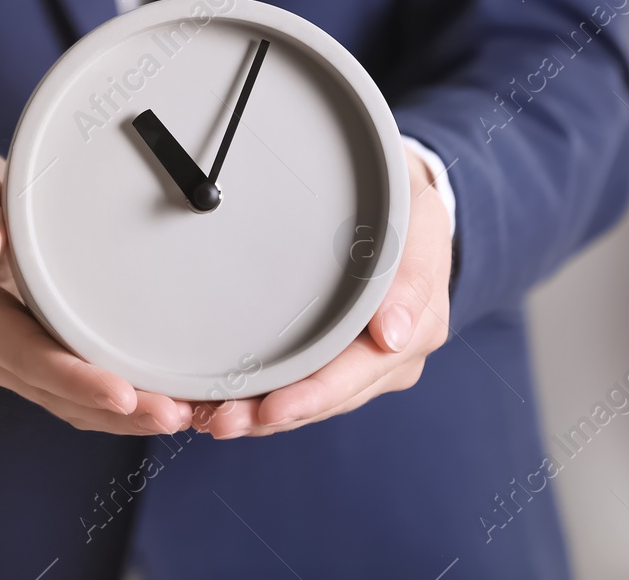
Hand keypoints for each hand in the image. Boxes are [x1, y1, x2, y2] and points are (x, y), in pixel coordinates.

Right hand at [0, 147, 193, 435]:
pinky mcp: (33, 364)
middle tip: (174, 415)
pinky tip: (160, 405)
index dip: (75, 380)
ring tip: (181, 416)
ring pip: (70, 405)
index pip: (28, 356)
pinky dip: (115, 406)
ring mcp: (9, 364)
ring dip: (124, 417)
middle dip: (116, 410)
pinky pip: (74, 395)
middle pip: (56, 394)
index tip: (122, 394)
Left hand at [189, 145, 452, 437]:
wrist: (410, 208)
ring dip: (260, 414)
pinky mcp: (341, 358)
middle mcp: (391, 357)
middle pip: (327, 398)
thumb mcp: (421, 224)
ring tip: (208, 417)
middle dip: (273, 414)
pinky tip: (222, 403)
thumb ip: (411, 276)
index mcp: (416, 329)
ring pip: (311, 400)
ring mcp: (366, 363)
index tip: (271, 409)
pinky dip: (264, 398)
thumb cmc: (410, 212)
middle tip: (220, 419)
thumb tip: (392, 336)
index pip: (357, 374)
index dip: (312, 396)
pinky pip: (304, 386)